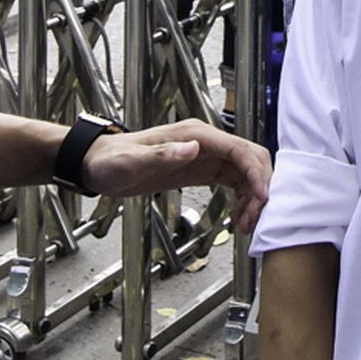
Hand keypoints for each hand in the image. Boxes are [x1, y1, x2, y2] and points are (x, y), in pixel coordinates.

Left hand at [81, 119, 271, 236]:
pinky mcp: (201, 169)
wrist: (98, 165)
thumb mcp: (131, 162)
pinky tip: (238, 217)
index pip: (238, 149)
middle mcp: (204, 142)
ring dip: (253, 196)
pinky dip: (242, 198)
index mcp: (194, 135)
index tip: (262, 198)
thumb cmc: (110, 161)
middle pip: (249, 158)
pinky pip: (233, 180)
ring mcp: (205, 155)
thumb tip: (192, 148)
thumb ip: (161, 155)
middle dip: (260, 187)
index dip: (255, 173)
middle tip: (255, 218)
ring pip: (245, 171)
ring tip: (246, 224)